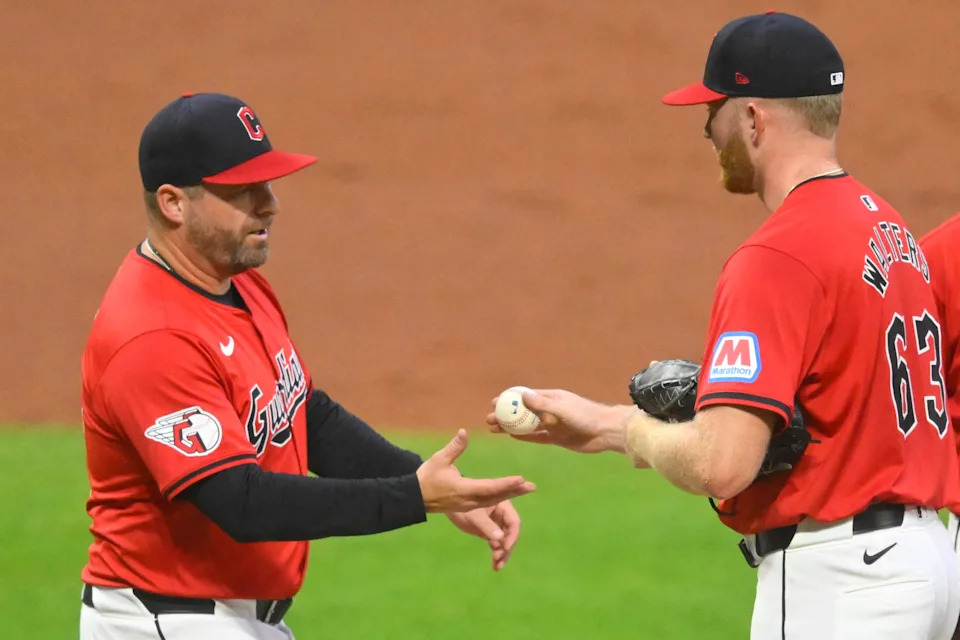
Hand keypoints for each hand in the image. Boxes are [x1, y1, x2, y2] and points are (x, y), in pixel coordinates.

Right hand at [417, 429, 535, 512]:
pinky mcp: (468, 507)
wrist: (415, 498)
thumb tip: (464, 432)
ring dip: (511, 495)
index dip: (506, 484)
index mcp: (463, 489)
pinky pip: (488, 503)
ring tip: (526, 489)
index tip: (520, 479)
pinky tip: (511, 493)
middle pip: (496, 497)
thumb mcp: (439, 459)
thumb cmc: (426, 477)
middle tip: (532, 486)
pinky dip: (501, 498)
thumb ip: (454, 447)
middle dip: (514, 491)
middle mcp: (469, 500)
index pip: (489, 487)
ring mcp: (469, 506)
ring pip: (494, 501)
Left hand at [446, 500, 520, 570]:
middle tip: (499, 559)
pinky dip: (496, 553)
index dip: (512, 535)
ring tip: (497, 566)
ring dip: (502, 553)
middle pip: (510, 534)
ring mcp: (496, 524)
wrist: (448, 505)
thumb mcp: (474, 516)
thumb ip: (486, 525)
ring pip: (504, 541)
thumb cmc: (461, 505)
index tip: (505, 548)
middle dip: (506, 548)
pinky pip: (496, 544)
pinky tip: (494, 565)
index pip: (514, 522)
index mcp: (503, 506)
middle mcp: (502, 515)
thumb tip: (500, 538)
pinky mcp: (489, 531)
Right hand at [486, 389, 636, 453]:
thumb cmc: (586, 415)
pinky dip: (524, 437)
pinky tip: (511, 436)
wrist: (605, 432)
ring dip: (511, 426)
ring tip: (494, 429)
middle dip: (506, 415)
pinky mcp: (557, 438)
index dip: (509, 399)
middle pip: (523, 412)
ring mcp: (552, 424)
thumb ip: (542, 404)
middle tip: (489, 420)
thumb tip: (522, 396)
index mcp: (551, 397)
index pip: (525, 397)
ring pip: (527, 425)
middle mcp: (549, 410)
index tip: (494, 403)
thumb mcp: (562, 409)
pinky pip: (537, 437)